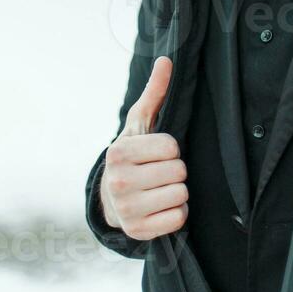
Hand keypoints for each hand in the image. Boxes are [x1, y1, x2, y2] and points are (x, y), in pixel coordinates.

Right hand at [100, 56, 188, 240]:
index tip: (159, 151)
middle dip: (175, 170)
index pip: (172, 147)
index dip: (171, 148)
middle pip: (179, 172)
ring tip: (161, 187)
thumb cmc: (133, 154)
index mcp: (119, 152)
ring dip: (177, 191)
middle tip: (160, 171)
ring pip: (181, 195)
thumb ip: (155, 92)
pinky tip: (161, 206)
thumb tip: (167, 60)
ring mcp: (127, 209)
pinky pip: (178, 218)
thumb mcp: (140, 123)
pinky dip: (176, 213)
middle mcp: (118, 181)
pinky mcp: (138, 231)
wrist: (111, 197)